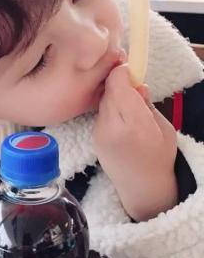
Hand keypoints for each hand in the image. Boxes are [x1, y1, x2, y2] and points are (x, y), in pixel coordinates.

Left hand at [93, 64, 177, 220]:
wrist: (141, 187)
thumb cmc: (159, 157)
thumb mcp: (163, 128)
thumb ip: (147, 104)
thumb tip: (137, 85)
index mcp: (133, 124)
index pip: (117, 86)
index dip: (122, 72)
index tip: (131, 71)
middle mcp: (111, 127)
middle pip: (107, 91)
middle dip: (118, 83)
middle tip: (133, 87)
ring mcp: (98, 133)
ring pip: (102, 102)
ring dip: (113, 97)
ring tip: (128, 106)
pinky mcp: (93, 137)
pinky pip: (100, 114)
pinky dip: (109, 110)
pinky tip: (120, 118)